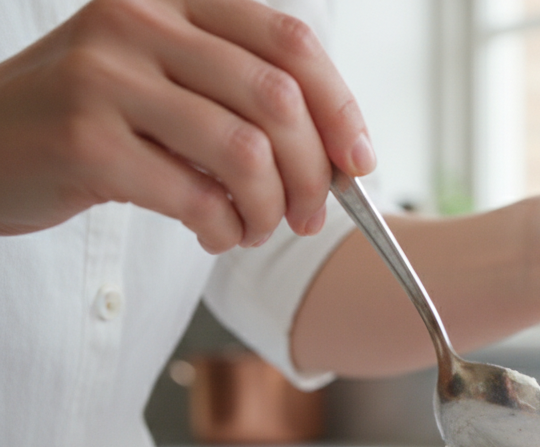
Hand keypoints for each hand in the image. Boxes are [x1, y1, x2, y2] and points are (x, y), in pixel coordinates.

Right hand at [0, 0, 372, 251]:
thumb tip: (344, 156)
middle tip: (308, 216)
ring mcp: (106, 77)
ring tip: (256, 228)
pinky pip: (195, 196)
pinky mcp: (85, 140)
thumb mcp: (168, 79)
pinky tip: (215, 234)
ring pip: (245, 152)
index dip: (340, 107)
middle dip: (312, 174)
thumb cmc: (97, 119)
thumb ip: (243, 95)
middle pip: (278, 100)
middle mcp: (138, 22)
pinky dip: (223, 229)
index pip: (290, 42)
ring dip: (268, 208)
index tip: (359, 163)